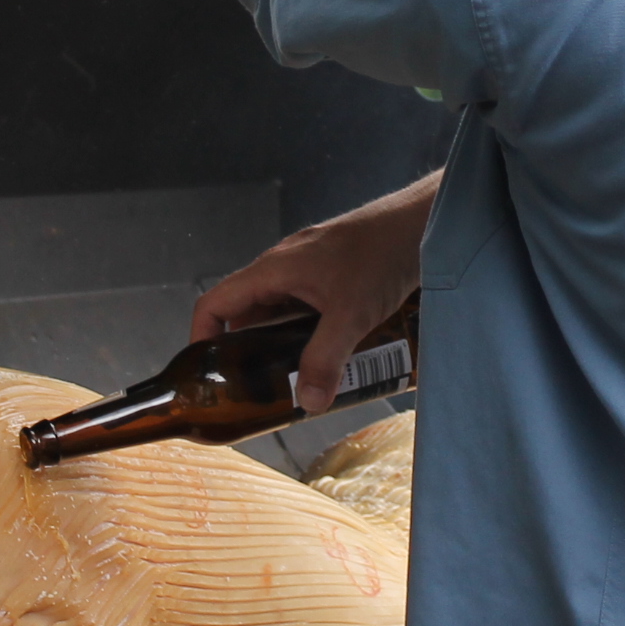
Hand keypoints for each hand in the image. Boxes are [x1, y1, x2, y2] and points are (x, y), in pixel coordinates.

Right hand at [193, 173, 438, 412]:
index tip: (207, 375)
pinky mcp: (332, 274)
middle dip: (246, 353)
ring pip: (279, 313)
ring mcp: (308, 270)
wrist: (422, 222)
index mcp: (272, 270)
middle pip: (246, 314)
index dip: (202, 339)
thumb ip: (326, 359)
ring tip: (293, 381)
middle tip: (255, 390)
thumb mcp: (351, 313)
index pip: (215, 303)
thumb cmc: (382, 253)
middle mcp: (283, 268)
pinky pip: (305, 308)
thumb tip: (308, 403)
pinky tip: (330, 356)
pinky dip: (307, 333)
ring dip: (281, 345)